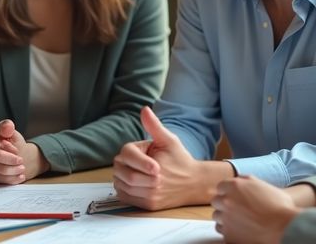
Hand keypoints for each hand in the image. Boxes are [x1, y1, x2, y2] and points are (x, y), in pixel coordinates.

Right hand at [0, 119, 49, 183]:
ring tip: (23, 168)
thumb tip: (7, 126)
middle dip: (12, 165)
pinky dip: (14, 180)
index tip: (18, 151)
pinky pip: (3, 182)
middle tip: (22, 162)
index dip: (9, 155)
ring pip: (1, 176)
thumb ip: (7, 128)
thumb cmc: (12, 141)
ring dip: (14, 173)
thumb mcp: (10, 132)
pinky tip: (21, 176)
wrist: (16, 153)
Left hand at [112, 106, 231, 209]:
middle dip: (122, 165)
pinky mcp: (149, 205)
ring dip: (121, 177)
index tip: (140, 153)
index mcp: (155, 165)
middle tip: (129, 162)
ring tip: (131, 170)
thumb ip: (154, 125)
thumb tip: (144, 110)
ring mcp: (150, 196)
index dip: (129, 154)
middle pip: (121, 173)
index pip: (126, 156)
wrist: (194, 183)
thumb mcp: (169, 139)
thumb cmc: (180, 160)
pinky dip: (123, 189)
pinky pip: (125, 198)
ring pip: (121, 185)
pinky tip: (132, 182)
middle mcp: (153, 183)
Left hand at [211, 176, 299, 243]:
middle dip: (224, 204)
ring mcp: (226, 218)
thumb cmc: (279, 206)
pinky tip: (240, 229)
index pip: (221, 187)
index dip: (228, 192)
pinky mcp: (228, 234)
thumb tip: (240, 181)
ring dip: (225, 217)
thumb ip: (247, 181)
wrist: (284, 227)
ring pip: (217, 216)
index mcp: (235, 186)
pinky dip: (228, 230)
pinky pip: (221, 230)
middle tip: (236, 208)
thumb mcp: (263, 185)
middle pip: (216, 201)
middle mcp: (227, 201)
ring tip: (239, 220)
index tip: (234, 196)